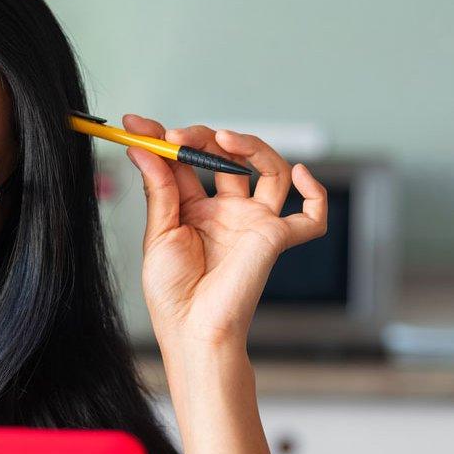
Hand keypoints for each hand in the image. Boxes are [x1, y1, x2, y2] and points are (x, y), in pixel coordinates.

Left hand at [121, 115, 327, 351]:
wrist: (192, 329)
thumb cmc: (172, 292)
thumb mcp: (158, 233)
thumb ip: (158, 188)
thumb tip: (142, 146)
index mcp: (193, 210)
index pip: (185, 163)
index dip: (165, 140)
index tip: (138, 123)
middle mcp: (226, 211)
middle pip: (224, 158)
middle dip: (201, 138)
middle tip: (175, 136)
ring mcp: (253, 222)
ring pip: (269, 170)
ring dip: (249, 146)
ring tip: (221, 139)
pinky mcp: (276, 238)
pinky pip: (311, 216)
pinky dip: (315, 193)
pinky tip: (300, 173)